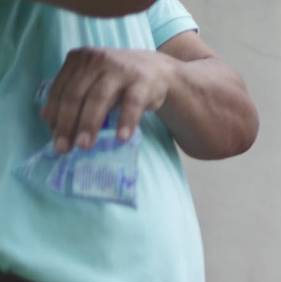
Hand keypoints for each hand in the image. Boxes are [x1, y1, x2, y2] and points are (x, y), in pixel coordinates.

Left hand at [41, 47, 174, 152]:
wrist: (157, 69)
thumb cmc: (119, 80)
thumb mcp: (93, 79)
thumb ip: (73, 93)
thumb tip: (48, 118)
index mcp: (79, 59)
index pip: (61, 89)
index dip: (55, 114)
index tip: (54, 138)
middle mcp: (96, 60)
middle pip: (76, 94)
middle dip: (68, 123)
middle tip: (64, 147)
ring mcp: (120, 69)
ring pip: (99, 98)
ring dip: (90, 124)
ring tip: (84, 146)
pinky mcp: (142, 81)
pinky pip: (132, 104)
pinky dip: (126, 122)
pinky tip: (121, 138)